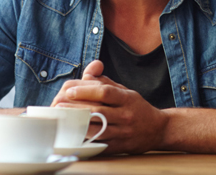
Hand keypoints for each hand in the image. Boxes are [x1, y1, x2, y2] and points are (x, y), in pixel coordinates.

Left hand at [52, 60, 167, 154]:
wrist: (158, 129)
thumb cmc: (136, 108)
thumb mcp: (125, 91)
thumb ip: (105, 81)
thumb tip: (90, 68)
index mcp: (127, 98)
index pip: (105, 92)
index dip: (86, 91)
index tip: (69, 90)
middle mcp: (126, 115)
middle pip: (97, 111)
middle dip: (75, 108)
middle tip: (57, 105)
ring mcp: (123, 132)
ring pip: (97, 129)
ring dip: (77, 125)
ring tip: (61, 121)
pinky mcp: (119, 146)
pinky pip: (100, 145)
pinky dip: (85, 141)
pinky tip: (73, 137)